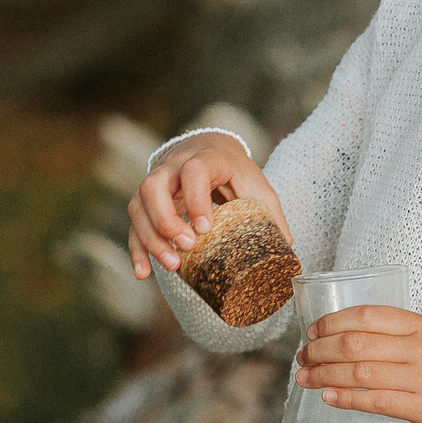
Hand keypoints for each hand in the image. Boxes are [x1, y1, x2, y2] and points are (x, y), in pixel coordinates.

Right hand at [126, 135, 288, 277]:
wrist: (209, 150)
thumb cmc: (235, 171)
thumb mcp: (256, 186)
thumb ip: (270, 214)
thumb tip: (287, 249)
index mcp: (205, 159)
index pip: (192, 171)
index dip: (195, 198)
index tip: (204, 227)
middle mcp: (173, 167)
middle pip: (153, 186)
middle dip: (165, 220)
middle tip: (187, 247)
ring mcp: (156, 183)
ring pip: (138, 205)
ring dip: (151, 238)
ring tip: (172, 265)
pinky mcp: (146, 202)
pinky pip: (134, 223)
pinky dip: (137, 249)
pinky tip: (143, 273)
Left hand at [294, 306, 421, 422]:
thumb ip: (395, 336)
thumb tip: (343, 339)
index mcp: (420, 325)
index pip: (366, 316)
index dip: (332, 323)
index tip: (311, 332)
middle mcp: (420, 348)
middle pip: (355, 344)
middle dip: (320, 350)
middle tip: (303, 358)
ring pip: (360, 373)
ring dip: (325, 375)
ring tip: (305, 379)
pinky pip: (376, 401)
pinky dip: (346, 398)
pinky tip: (328, 397)